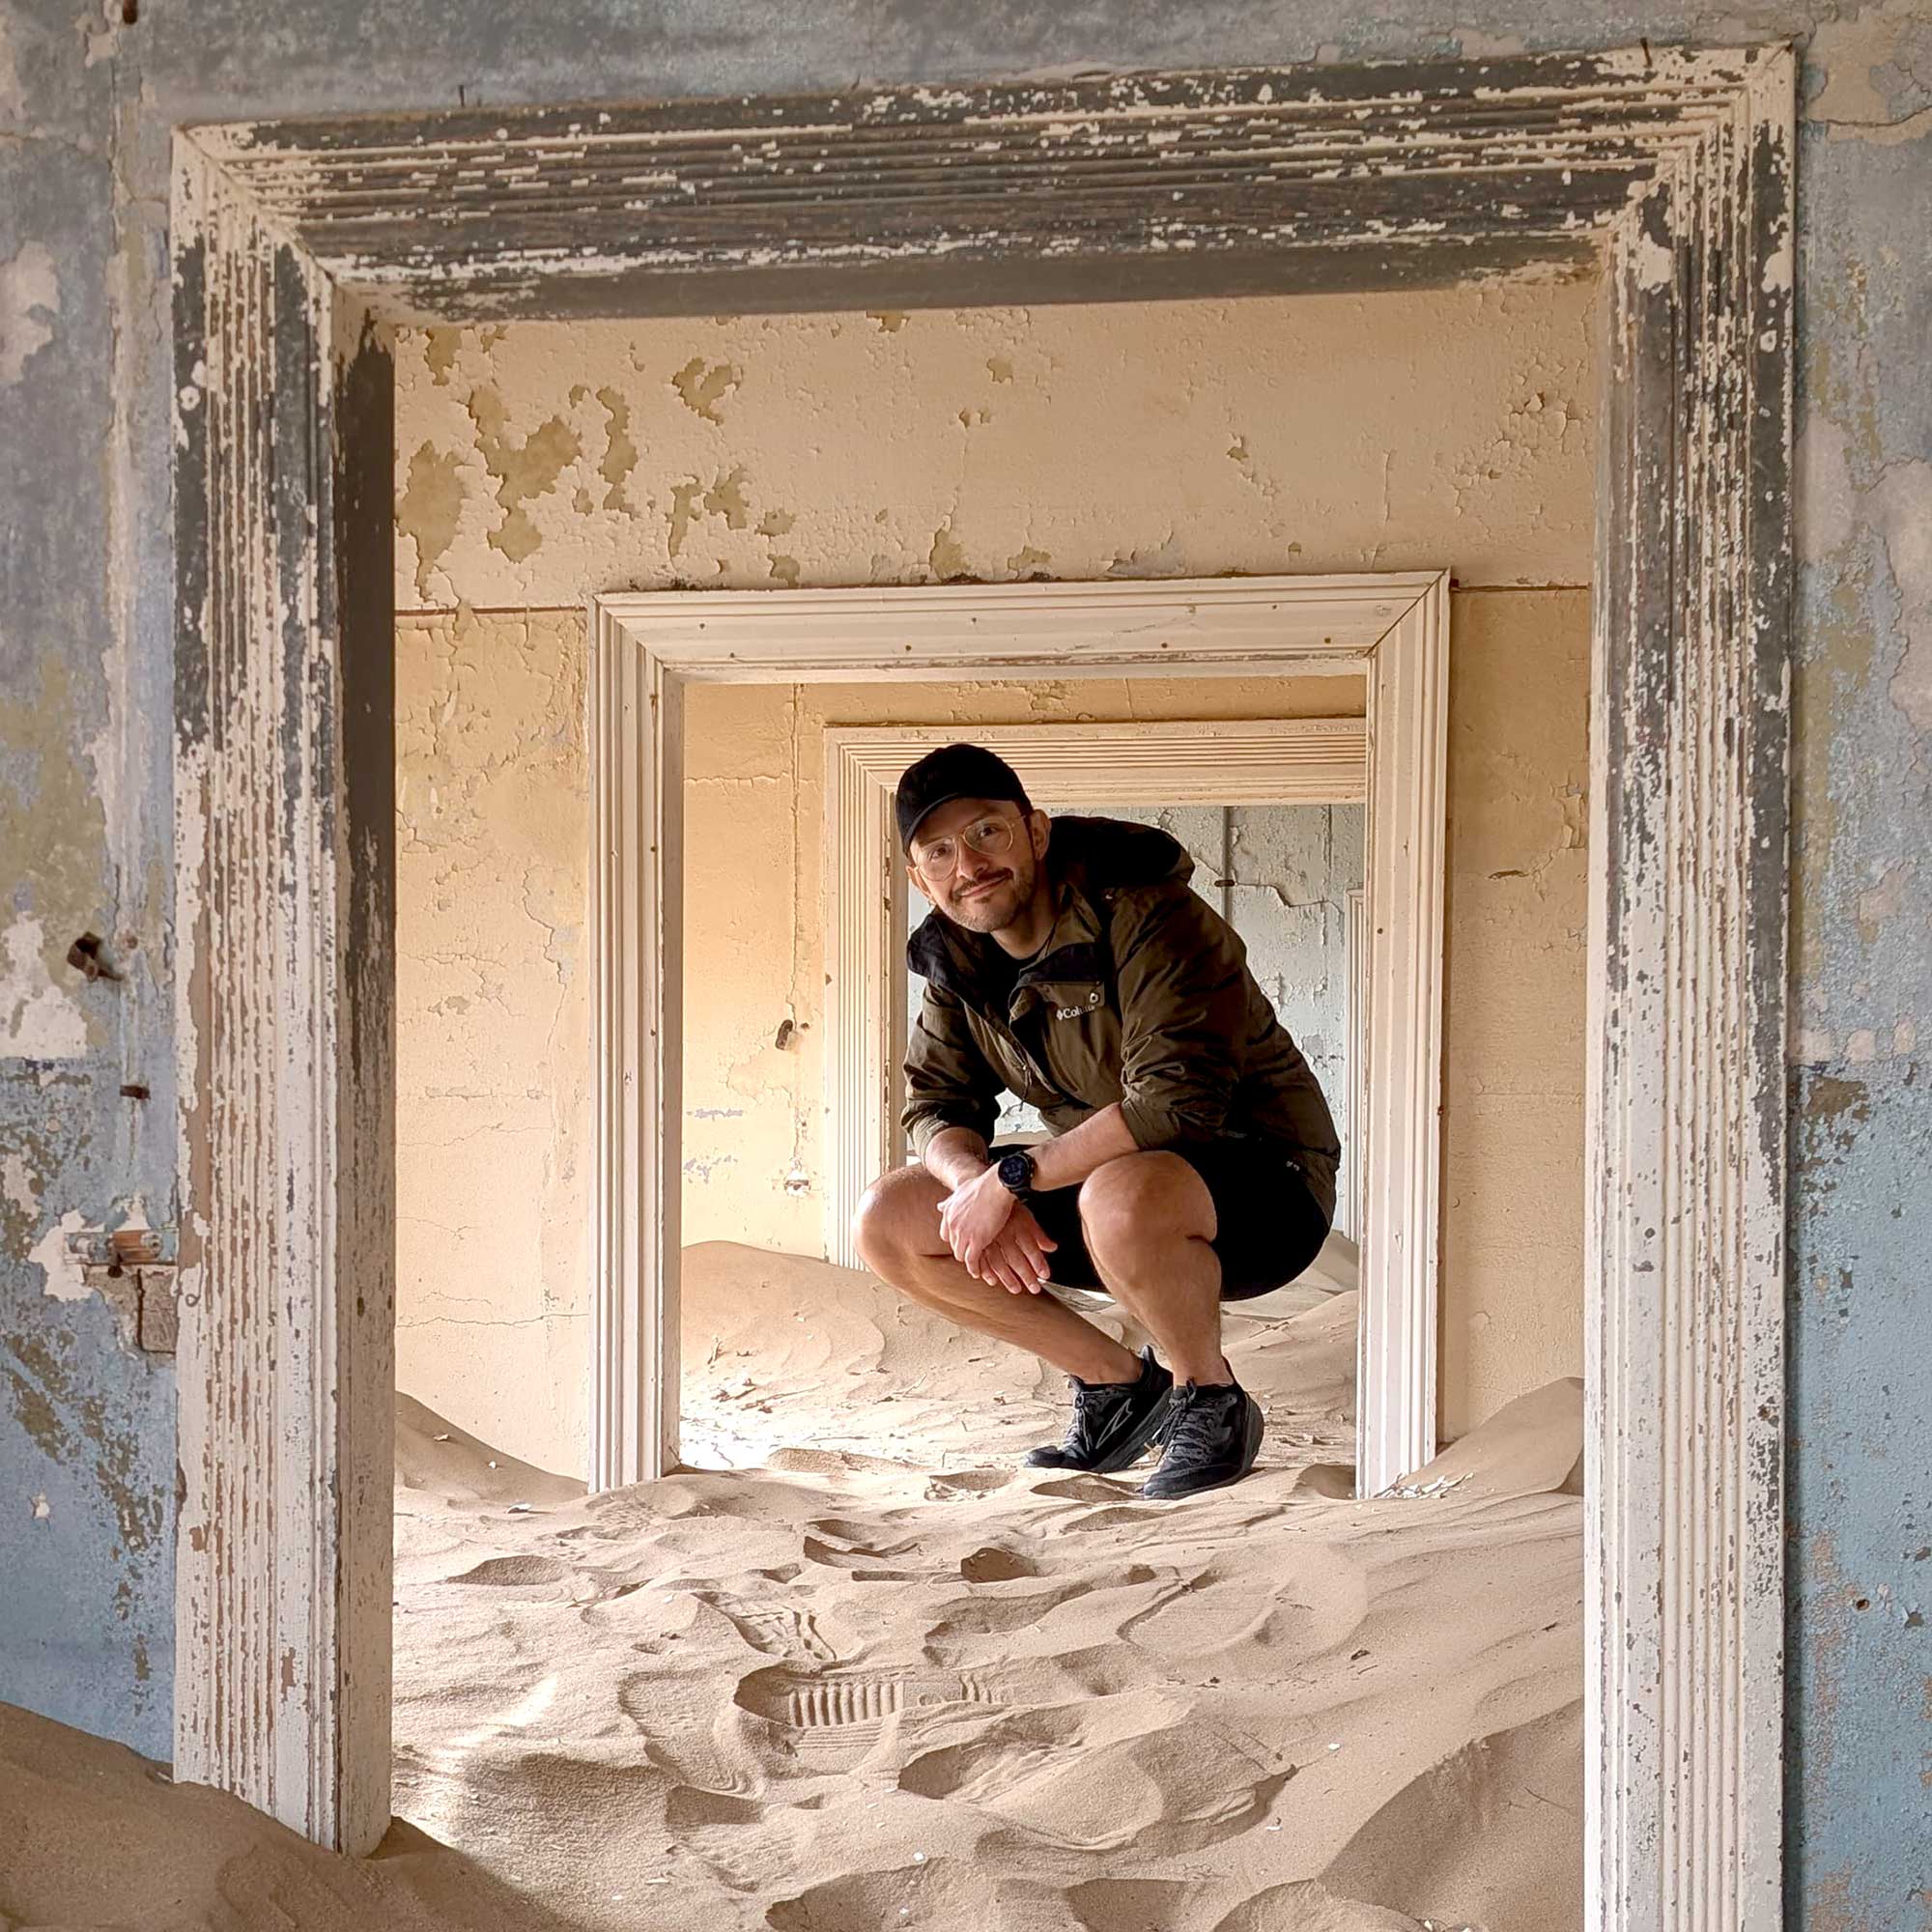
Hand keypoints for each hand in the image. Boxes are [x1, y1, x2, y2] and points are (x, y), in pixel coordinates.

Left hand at [937, 1165, 1021, 1282]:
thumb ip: (950, 1201)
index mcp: (948, 1213)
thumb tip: (939, 1206)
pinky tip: (978, 1273)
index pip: (946, 1234)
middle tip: (972, 1257)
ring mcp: (963, 1233)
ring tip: (975, 1268)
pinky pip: (971, 1260)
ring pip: (961, 1255)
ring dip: (968, 1261)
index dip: (955, 1240)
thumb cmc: (984, 1184)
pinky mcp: (976, 1241)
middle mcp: (952, 1224)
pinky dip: (974, 1268)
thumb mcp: (961, 1190)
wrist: (996, 1185)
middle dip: (962, 1251)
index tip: (964, 1243)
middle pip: (954, 1245)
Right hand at [977, 1206, 1058, 1295]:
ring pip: (998, 1262)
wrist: (986, 1191)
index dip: (1039, 1263)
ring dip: (1007, 1278)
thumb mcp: (1027, 1217)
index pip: (1031, 1248)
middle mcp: (1003, 1233)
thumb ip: (1039, 1235)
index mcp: (1018, 1226)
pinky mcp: (975, 1239)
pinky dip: (986, 1271)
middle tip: (1035, 1288)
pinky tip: (992, 1281)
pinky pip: (980, 1259)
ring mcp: (988, 1237)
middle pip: (1016, 1259)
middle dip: (1026, 1276)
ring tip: (1016, 1289)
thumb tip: (1052, 1248)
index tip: (1045, 1276)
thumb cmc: (1009, 1206)